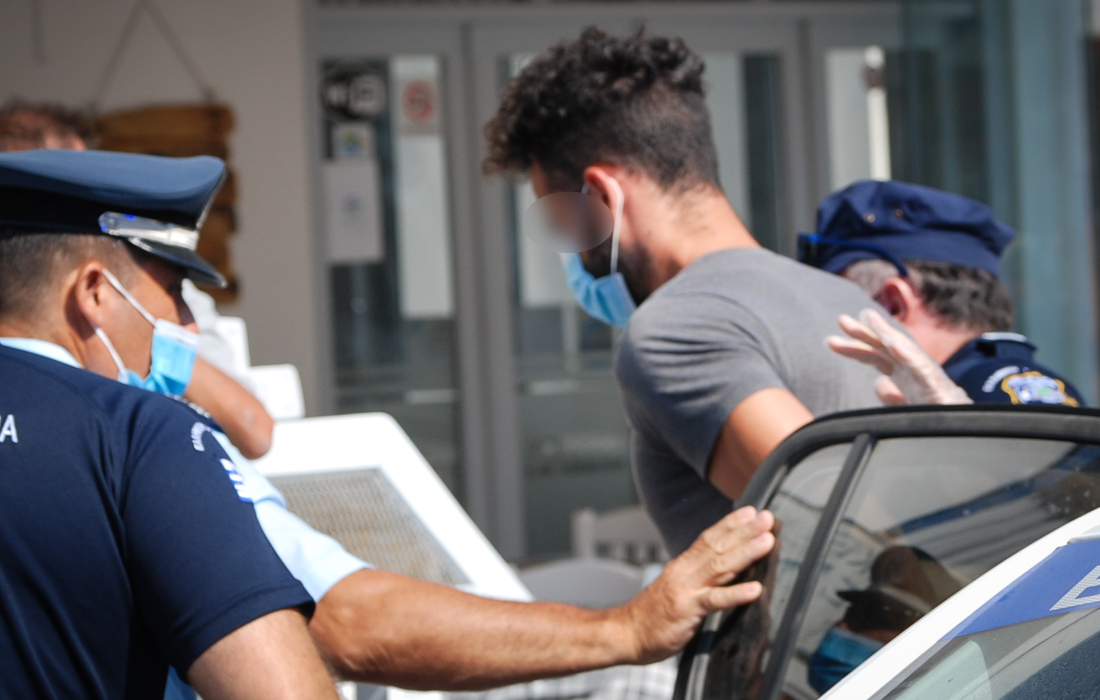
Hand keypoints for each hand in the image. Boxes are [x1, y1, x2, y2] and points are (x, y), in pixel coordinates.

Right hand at [617, 506, 774, 663]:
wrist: (625, 633)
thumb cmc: (651, 615)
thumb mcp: (675, 588)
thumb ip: (697, 578)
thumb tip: (723, 570)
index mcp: (682, 565)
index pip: (709, 538)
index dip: (731, 524)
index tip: (751, 511)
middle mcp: (684, 571)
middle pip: (718, 546)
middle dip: (745, 531)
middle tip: (768, 518)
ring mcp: (686, 589)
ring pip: (720, 566)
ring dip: (746, 552)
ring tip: (767, 542)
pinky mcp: (687, 610)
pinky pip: (715, 600)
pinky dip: (736, 593)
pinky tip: (755, 590)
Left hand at [826, 308, 971, 405]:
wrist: (965, 433)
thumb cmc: (938, 416)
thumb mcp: (907, 408)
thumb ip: (892, 397)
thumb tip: (878, 383)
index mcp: (905, 375)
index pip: (876, 356)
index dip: (855, 348)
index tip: (831, 341)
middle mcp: (915, 370)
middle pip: (886, 347)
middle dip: (864, 333)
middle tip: (841, 320)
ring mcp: (927, 375)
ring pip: (904, 348)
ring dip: (885, 332)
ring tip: (868, 318)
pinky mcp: (938, 386)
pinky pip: (922, 367)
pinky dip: (907, 353)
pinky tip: (892, 343)